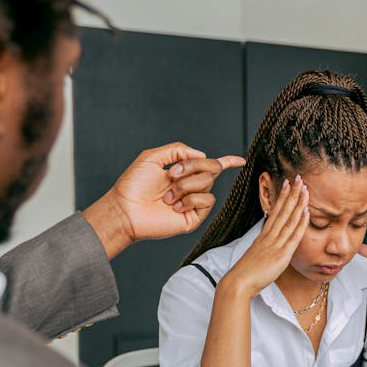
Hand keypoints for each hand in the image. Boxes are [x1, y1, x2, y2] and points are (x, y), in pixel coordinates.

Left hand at [82, 143, 244, 257]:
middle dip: (192, 167)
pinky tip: (175, 207)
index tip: (240, 160)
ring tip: (166, 196)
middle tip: (171, 175)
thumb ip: (178, 150)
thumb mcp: (152, 157)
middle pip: (212, 168)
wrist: (126, 209)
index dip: (227, 161)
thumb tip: (202, 154)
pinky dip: (190, 199)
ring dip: (184, 186)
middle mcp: (190, 186)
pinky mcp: (194, 217)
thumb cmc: (133, 185)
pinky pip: (207, 200)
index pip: (208, 166)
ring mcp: (193, 202)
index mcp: (182, 173)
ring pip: (208, 183)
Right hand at [222, 176, 308, 295]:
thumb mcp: (257, 256)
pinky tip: (306, 212)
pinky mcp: (281, 255)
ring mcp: (276, 244)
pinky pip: (293, 236)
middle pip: (282, 210)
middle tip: (298, 178)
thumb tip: (271, 246)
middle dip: (291, 193)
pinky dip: (300, 223)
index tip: (286, 184)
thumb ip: (266, 249)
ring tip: (304, 188)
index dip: (281, 197)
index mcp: (263, 236)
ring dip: (298, 203)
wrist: (239, 283)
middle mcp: (269, 236)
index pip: (274, 211)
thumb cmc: (246, 274)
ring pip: (289, 219)